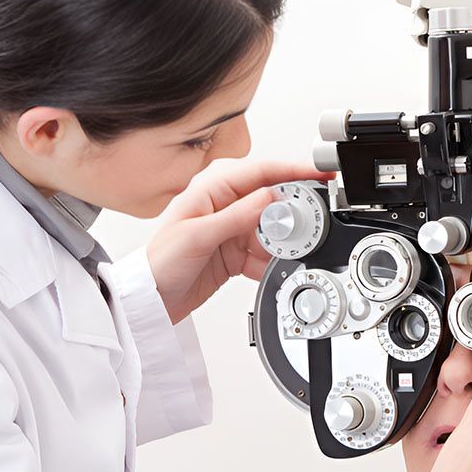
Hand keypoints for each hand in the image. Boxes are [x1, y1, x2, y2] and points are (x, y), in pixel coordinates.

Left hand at [146, 159, 330, 323]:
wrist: (151, 300)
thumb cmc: (160, 262)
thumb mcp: (197, 235)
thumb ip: (236, 216)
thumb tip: (270, 197)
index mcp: (213, 189)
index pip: (262, 172)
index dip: (294, 170)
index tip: (320, 174)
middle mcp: (226, 205)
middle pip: (274, 200)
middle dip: (294, 213)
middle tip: (309, 224)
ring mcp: (234, 230)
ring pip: (274, 229)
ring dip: (283, 242)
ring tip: (287, 251)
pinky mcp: (238, 253)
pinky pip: (267, 254)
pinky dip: (272, 263)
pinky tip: (270, 269)